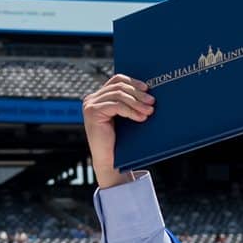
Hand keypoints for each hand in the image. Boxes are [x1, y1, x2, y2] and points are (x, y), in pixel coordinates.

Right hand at [81, 74, 152, 189]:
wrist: (110, 161)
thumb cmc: (120, 141)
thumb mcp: (125, 118)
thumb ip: (129, 104)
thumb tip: (148, 92)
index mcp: (99, 97)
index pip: (117, 80)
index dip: (133, 82)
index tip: (147, 88)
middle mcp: (92, 99)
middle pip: (118, 86)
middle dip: (138, 93)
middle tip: (152, 101)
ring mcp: (90, 105)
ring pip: (118, 95)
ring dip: (137, 102)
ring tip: (149, 111)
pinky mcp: (93, 112)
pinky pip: (116, 105)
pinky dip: (130, 110)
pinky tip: (140, 117)